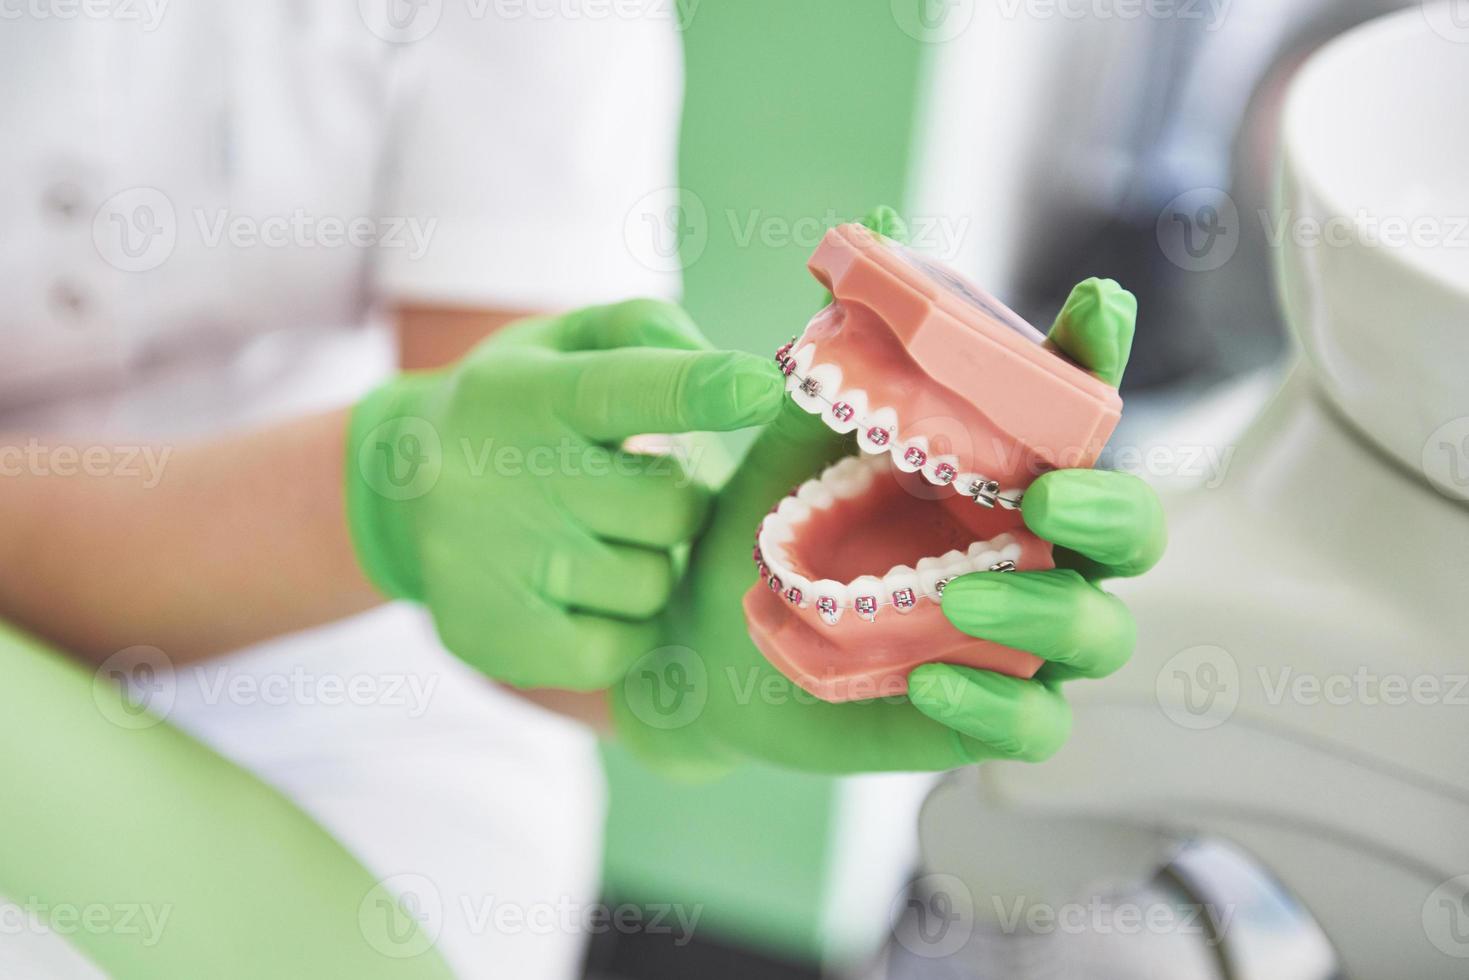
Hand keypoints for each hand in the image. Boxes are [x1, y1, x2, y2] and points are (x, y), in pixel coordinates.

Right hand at [345, 300, 784, 689]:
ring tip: (597, 536)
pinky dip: (624, 626)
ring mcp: (488, 563)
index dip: (699, 389)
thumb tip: (738, 379)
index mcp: (528, 392)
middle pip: (669, 507)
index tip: (764, 388)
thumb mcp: (563, 343)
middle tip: (632, 486)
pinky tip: (586, 591)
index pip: (623, 388)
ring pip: (651, 583)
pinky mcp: (488, 636)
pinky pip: (618, 648)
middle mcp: (499, 476)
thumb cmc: (521, 408)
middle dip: (676, 499)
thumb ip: (646, 331)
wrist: (399, 489)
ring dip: (649, 563)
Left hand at [611, 212, 1163, 773]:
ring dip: (1045, 609)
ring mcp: (1015, 636)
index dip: (1102, 358)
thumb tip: (877, 225)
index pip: (1076, 409)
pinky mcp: (983, 712)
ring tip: (957, 594)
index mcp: (1000, 468)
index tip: (1095, 309)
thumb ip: (843, 355)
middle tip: (1042, 496)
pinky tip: (931, 681)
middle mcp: (1029, 549)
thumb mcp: (795, 439)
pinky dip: (998, 707)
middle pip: (1132, 528)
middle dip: (1109, 507)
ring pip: (1100, 631)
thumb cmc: (770, 529)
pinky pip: (1038, 725)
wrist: (703, 640)